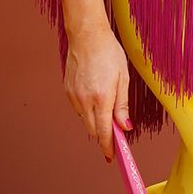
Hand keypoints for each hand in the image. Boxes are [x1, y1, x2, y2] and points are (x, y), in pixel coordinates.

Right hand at [64, 21, 130, 161]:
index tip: (112, 156)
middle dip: (104, 135)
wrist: (87, 36)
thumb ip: (122, 105)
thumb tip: (125, 126)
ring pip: (85, 120)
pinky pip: (78, 109)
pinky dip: (87, 109)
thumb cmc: (108, 53)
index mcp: (102, 98)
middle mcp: (85, 100)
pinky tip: (94, 96)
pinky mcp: (67, 91)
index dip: (108, 147)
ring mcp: (74, 96)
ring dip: (96, 121)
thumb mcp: (123, 78)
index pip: (105, 132)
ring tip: (106, 105)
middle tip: (115, 134)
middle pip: (94, 130)